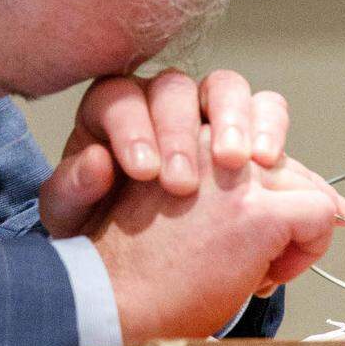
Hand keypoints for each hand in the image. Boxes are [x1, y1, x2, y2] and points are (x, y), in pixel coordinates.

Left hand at [38, 68, 292, 235]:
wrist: (141, 257)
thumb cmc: (101, 227)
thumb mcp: (73, 217)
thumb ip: (73, 190)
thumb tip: (95, 164)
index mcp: (111, 113)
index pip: (118, 99)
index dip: (131, 129)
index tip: (143, 172)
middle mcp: (159, 103)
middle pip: (174, 91)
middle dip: (180, 133)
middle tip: (183, 182)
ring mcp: (207, 112)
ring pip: (226, 88)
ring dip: (235, 121)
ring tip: (242, 162)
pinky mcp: (246, 132)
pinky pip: (266, 109)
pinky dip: (271, 129)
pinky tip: (270, 163)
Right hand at [88, 126, 344, 344]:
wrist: (109, 297)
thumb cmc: (135, 265)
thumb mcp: (166, 201)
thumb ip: (216, 181)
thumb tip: (286, 190)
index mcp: (184, 133)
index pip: (253, 135)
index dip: (268, 185)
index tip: (270, 225)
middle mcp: (210, 141)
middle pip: (285, 161)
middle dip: (290, 205)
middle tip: (268, 254)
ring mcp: (235, 175)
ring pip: (307, 186)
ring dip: (295, 230)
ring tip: (260, 268)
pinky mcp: (256, 212)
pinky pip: (321, 213)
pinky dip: (309, 250)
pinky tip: (266, 275)